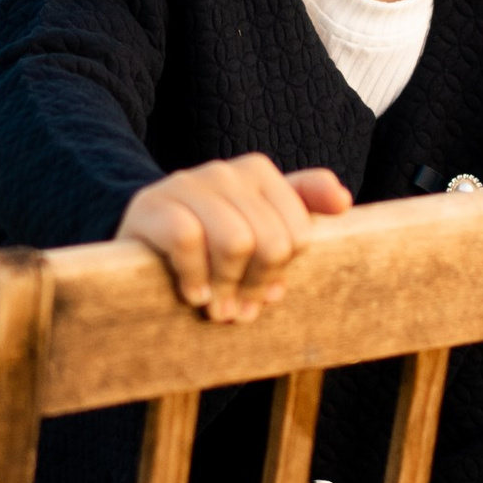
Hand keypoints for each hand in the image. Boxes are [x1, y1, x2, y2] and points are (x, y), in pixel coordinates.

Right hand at [116, 155, 351, 321]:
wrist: (139, 239)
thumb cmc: (208, 238)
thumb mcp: (258, 223)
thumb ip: (303, 207)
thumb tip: (343, 200)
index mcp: (259, 172)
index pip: (299, 232)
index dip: (283, 272)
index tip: (267, 293)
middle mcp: (226, 170)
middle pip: (270, 241)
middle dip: (257, 285)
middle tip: (241, 312)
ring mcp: (187, 184)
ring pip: (235, 241)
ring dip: (227, 287)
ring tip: (217, 308)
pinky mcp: (152, 205)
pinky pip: (188, 240)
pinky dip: (195, 277)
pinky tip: (193, 295)